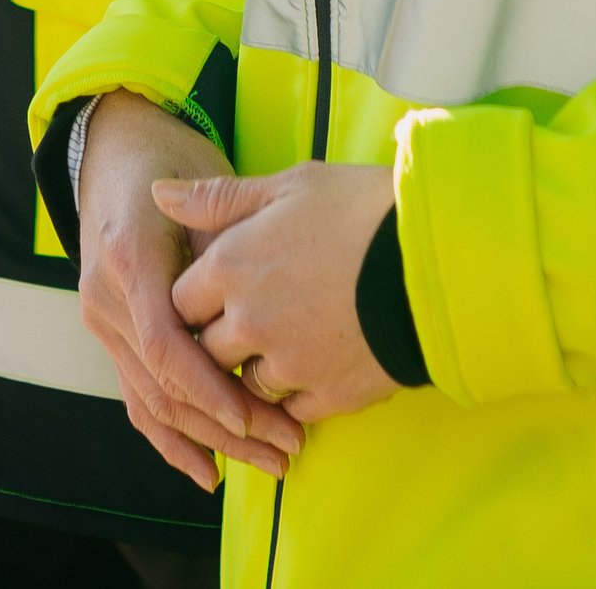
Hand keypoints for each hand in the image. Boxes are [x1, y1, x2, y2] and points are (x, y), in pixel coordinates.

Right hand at [76, 93, 304, 487]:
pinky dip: (170, 439)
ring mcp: (102, 321)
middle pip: (162, 386)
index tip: (257, 416)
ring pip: (151, 402)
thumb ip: (226, 236)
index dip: (210, 388)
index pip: (166, 345)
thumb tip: (266, 293)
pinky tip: (207, 470)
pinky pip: (137, 397)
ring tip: (267, 463)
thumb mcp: (204, 179)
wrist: (114, 148)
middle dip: (227, 427)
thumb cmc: (170, 158)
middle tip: (286, 450)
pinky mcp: (112, 335)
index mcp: (129, 261)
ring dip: (209, 441)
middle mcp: (105, 299)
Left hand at [162, 161, 399, 427]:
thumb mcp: (291, 185)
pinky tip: (320, 369)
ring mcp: (288, 363)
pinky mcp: (329, 394)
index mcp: (232, 266)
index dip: (196, 299)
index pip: (178, 302)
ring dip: (258, 371)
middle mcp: (249, 321)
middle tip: (253, 321)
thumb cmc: (363, 210)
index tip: (218, 292)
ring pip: (246, 386)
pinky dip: (299, 396)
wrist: (438, 258)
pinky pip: (293, 410)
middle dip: (220, 341)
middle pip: (206, 351)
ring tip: (291, 344)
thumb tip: (157, 194)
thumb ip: (219, 198)